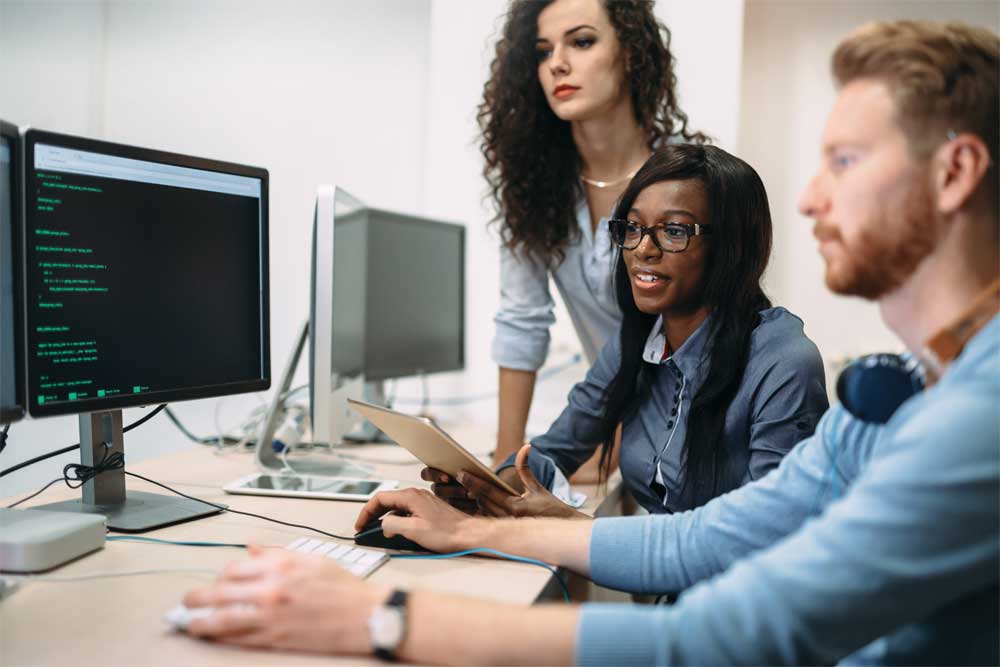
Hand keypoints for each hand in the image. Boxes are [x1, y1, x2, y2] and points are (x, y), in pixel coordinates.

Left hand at [183, 545, 388, 654]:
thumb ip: (277, 555)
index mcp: (281, 564)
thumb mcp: (312, 559)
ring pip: (221, 619)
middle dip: (198, 597)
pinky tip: (211, 636)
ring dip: (199, 621)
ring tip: (189, 623)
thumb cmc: (344, 588)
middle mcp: (271, 587)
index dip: (221, 575)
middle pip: (220, 591)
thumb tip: (251, 549)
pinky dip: (220, 637)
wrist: (367, 616)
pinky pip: (237, 639)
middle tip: (188, 601)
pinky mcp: (275, 638)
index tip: (219, 581)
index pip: (235, 567)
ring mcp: (271, 615)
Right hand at [355, 487, 484, 552]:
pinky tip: (398, 531)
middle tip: (365, 528)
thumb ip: (393, 525)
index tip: (360, 525)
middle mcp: (416, 495)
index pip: (379, 498)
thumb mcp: (413, 531)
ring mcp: (423, 502)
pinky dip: (397, 520)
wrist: (469, 535)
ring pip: (397, 506)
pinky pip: (406, 511)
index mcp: (410, 496)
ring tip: (379, 532)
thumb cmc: (446, 533)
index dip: (366, 512)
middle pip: (387, 501)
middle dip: (373, 514)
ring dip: (385, 518)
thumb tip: (384, 525)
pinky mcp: (428, 510)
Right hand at [420, 467, 478, 513]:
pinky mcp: (456, 510)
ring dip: (460, 498)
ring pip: (447, 501)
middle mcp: (439, 488)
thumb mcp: (469, 465)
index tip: (446, 477)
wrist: (487, 485)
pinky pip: (458, 510)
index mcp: (437, 474)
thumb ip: (461, 463)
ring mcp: (446, 500)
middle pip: (437, 490)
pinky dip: (468, 507)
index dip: (433, 475)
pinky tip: (478, 503)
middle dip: (452, 490)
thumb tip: (460, 468)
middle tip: (465, 490)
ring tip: (474, 495)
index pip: (426, 474)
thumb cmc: (476, 472)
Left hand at [459, 444, 588, 519]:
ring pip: (480, 512)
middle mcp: (507, 518)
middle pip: (480, 501)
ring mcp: (504, 526)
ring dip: (468, 501)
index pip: (488, 492)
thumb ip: (526, 468)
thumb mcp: (538, 487)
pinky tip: (465, 504)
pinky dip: (476, 512)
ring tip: (455, 489)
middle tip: (453, 478)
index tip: (460, 473)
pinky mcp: (503, 532)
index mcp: (515, 506)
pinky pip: (485, 521)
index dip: (473, 482)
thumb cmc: (550, 508)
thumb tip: (525, 447)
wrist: (560, 531)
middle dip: (466, 490)